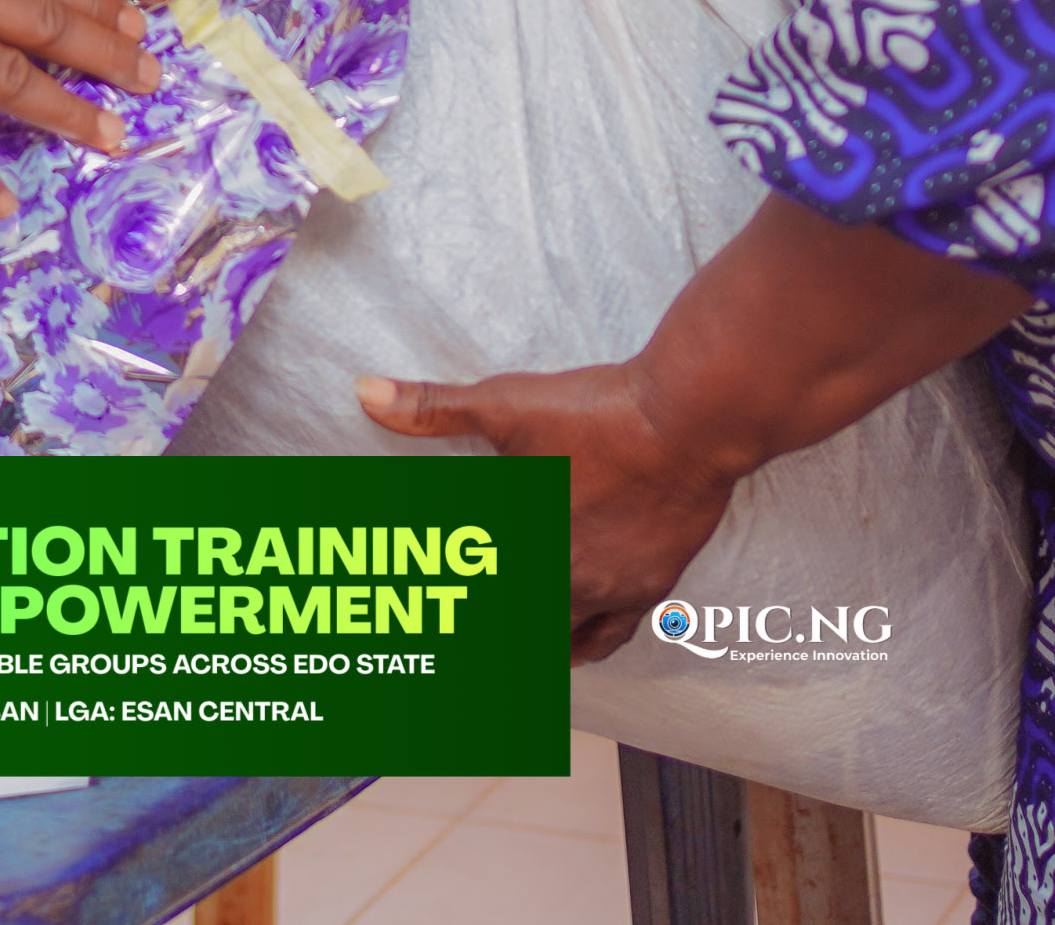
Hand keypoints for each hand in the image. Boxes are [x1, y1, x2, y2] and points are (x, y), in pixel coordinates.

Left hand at [353, 359, 731, 659]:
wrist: (689, 421)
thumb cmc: (598, 412)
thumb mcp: (505, 404)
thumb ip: (432, 407)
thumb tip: (365, 393)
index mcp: (526, 546)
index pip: (474, 603)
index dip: (442, 618)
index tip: (420, 627)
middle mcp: (569, 579)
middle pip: (522, 631)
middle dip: (494, 639)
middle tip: (464, 655)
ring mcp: (614, 588)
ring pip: (565, 641)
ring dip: (536, 645)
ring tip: (514, 662)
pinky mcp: (654, 583)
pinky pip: (614, 634)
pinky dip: (588, 645)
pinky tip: (579, 649)